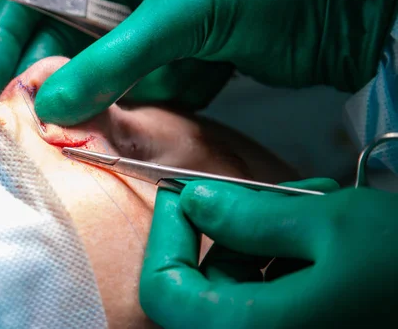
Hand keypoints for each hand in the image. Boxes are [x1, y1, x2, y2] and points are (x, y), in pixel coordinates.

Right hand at [0, 0, 397, 125]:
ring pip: (110, 78)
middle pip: (69, 44)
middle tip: (41, 126)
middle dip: (53, 83)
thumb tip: (52, 104)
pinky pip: (151, 97)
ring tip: (85, 140)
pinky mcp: (192, 65)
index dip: (8, 34)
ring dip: (99, 109)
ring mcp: (162, 32)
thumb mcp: (178, 9)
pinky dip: (143, 118)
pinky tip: (134, 137)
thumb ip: (112, 60)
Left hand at [139, 178, 397, 327]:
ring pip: (241, 287)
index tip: (186, 194)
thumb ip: (249, 215)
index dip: (166, 235)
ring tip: (315, 205)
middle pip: (203, 287)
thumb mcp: (329, 226)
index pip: (163, 289)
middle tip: (269, 193)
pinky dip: (289, 259)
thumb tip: (196, 201)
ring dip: (267, 239)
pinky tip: (326, 229)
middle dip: (232, 231)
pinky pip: (274, 297)